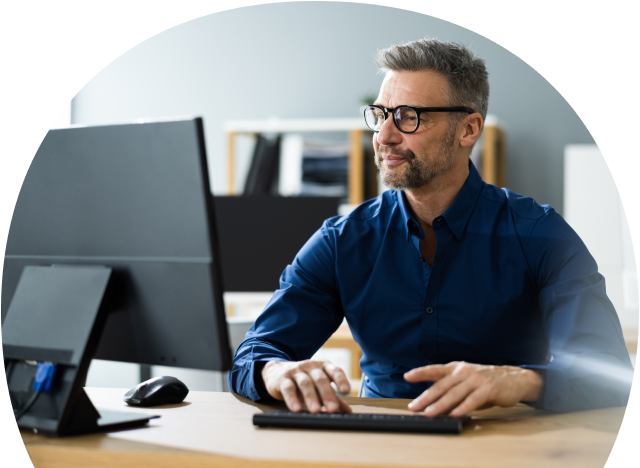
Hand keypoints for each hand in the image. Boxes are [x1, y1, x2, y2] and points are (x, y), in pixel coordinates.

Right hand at [261, 360, 351, 413]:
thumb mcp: (318, 386)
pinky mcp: (282, 378)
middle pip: (320, 379)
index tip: (346, 391)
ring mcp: (296, 371)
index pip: (334, 370)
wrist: (277, 372)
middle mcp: (310, 366)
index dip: (341, 380)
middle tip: (333, 408)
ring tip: (316, 410)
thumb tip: (348, 411)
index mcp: (323, 366)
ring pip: (305, 383)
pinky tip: (296, 408)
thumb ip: (333, 397)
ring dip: (311, 397)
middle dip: (327, 394)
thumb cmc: (303, 379)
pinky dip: (292, 398)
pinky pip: (288, 388)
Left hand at [403, 361, 543, 416]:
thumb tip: (434, 405)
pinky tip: (455, 414)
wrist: (514, 379)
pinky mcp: (488, 389)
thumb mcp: (466, 381)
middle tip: (414, 407)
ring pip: (454, 393)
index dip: (420, 373)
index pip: (435, 370)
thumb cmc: (486, 382)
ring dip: (441, 405)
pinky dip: (463, 407)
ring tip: (430, 413)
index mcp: (456, 368)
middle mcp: (464, 372)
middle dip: (426, 397)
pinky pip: (473, 400)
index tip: (407, 376)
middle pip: (441, 385)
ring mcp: (476, 379)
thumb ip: (451, 391)